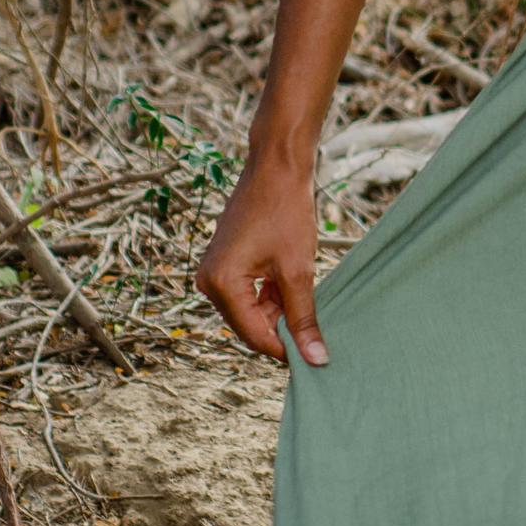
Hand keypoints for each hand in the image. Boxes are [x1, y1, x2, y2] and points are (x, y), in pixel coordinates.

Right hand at [195, 148, 328, 364]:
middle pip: (250, 325)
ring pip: (251, 310)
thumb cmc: (286, 211)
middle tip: (317, 328)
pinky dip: (272, 294)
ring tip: (306, 293)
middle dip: (282, 328)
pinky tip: (294, 283)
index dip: (285, 349)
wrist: (277, 166)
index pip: (254, 335)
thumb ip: (303, 318)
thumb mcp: (298, 270)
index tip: (315, 357)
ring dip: (279, 309)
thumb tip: (315, 359)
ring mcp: (215, 271)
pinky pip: (248, 293)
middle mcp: (209, 281)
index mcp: (220, 284)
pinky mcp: (226, 262)